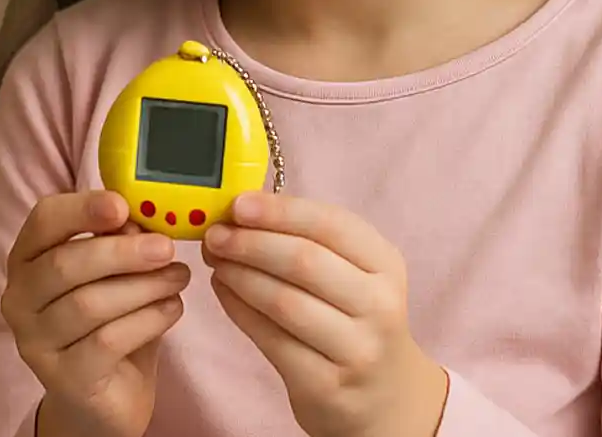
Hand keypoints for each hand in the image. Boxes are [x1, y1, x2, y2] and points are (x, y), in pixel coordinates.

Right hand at [1, 191, 189, 436]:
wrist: (104, 398)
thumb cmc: (107, 324)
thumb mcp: (114, 276)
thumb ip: (120, 245)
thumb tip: (139, 220)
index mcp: (27, 260)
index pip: (43, 220)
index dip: (82, 209)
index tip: (122, 205)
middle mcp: (19, 299)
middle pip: (64, 264)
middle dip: (121, 253)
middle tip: (166, 248)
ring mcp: (35, 342)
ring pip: (88, 304)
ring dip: (142, 286)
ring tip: (178, 279)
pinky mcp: (63, 378)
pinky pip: (107, 341)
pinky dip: (147, 320)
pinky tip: (172, 310)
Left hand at [201, 193, 446, 436]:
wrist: (385, 398)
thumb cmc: (356, 320)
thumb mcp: (355, 275)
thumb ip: (311, 241)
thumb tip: (242, 211)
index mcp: (386, 266)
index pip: (332, 225)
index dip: (280, 211)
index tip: (238, 204)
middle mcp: (379, 306)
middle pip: (304, 261)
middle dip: (250, 242)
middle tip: (215, 234)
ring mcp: (356, 350)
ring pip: (283, 301)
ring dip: (239, 275)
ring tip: (215, 261)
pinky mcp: (325, 385)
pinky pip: (270, 338)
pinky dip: (238, 308)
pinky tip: (222, 290)